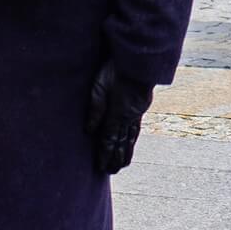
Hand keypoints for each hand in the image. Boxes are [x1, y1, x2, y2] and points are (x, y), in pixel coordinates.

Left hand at [85, 60, 154, 174]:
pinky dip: (133, 138)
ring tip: (124, 164)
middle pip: (122, 142)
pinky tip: (132, 142)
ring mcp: (136, 112)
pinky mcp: (140, 106)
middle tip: (113, 172)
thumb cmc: (114, 69)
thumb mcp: (99, 87)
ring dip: (127, 151)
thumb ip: (95, 110)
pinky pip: (136, 127)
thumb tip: (89, 131)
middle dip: (116, 158)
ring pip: (131, 136)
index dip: (105, 154)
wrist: (137, 58)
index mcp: (117, 113)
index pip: (109, 139)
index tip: (101, 167)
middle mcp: (128, 116)